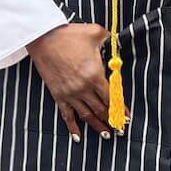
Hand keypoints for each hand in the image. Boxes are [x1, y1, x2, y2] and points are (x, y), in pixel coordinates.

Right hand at [25, 23, 127, 141]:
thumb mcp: (95, 33)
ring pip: (87, 115)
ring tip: (107, 135)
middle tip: (121, 129)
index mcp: (95, 75)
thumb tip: (117, 42)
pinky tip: (78, 137)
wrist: (44, 38)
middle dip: (113, 121)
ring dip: (98, 127)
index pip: (111, 97)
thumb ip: (110, 39)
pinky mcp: (58, 95)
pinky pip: (67, 116)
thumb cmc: (70, 34)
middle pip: (101, 109)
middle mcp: (83, 88)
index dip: (120, 109)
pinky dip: (73, 128)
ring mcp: (70, 94)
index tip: (127, 117)